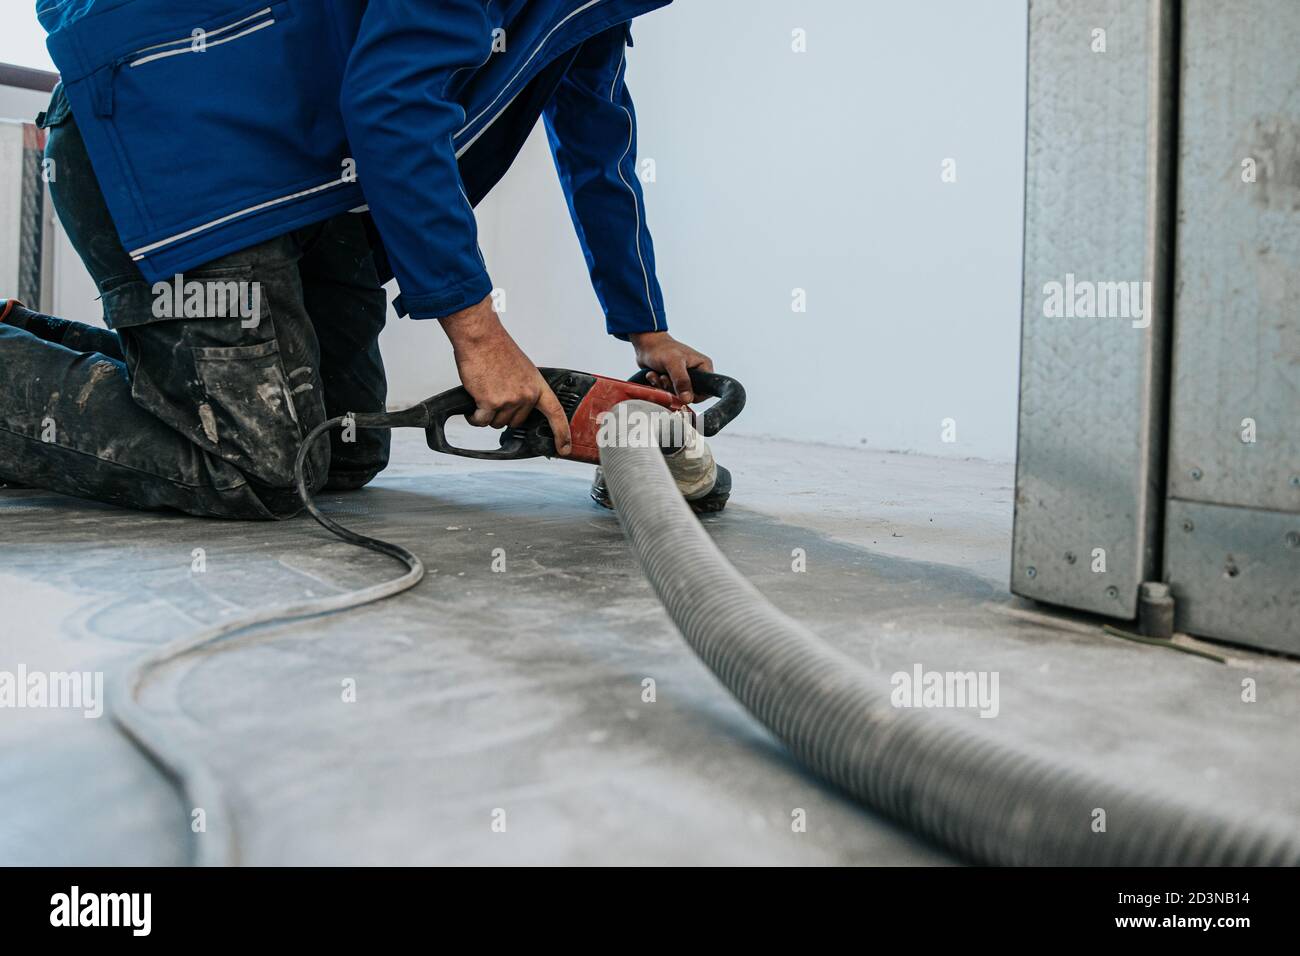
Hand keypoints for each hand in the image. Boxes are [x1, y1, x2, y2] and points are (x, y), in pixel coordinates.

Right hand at [440, 296, 571, 454]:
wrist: (481, 338)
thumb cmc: (497, 349)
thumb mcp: (522, 369)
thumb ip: (525, 389)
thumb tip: (520, 404)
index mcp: (537, 386)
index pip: (556, 413)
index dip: (562, 433)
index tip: (564, 448)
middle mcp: (526, 395)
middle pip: (516, 422)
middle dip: (503, 414)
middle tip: (495, 394)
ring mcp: (510, 400)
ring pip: (497, 423)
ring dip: (487, 414)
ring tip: (484, 392)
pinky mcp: (490, 403)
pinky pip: (481, 421)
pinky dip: (474, 416)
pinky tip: (474, 403)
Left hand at [628, 331, 712, 402]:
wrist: (646, 345)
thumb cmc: (661, 348)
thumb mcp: (673, 363)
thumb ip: (681, 381)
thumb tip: (687, 399)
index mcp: (703, 367)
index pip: (707, 391)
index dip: (694, 395)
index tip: (680, 390)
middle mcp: (697, 374)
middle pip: (690, 395)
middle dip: (673, 389)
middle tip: (664, 377)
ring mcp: (684, 378)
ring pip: (677, 395)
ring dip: (664, 387)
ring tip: (658, 374)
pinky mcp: (674, 382)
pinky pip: (668, 393)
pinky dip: (659, 386)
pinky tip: (654, 375)